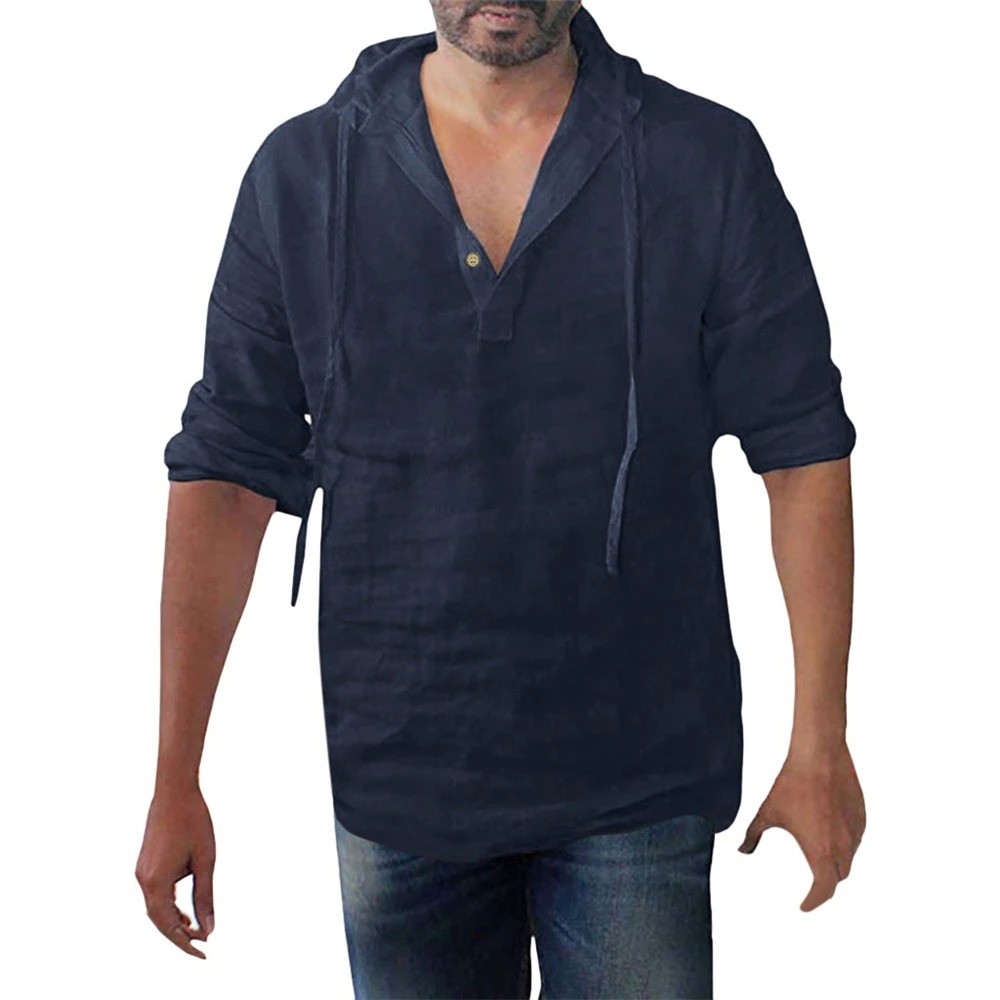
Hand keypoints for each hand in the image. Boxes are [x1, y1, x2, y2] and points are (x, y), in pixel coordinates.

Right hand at [135, 787, 215, 956]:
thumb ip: (205, 896)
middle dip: (180, 935)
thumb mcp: (206, 861)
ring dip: (174, 921)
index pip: (168, 925)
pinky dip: (169, 906)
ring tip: (196, 931)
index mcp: (156, 882)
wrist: (175, 790)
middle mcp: (143, 880)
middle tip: (203, 945)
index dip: (185, 943)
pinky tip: (184, 911)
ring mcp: (141, 872)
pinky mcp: (145, 865)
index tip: (205, 953)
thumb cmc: (194, 822)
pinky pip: (155, 894)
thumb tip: (209, 927)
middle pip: (159, 921)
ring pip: (156, 909)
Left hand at [737, 741, 865, 910]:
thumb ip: (753, 835)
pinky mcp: (861, 816)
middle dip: (825, 884)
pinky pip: (856, 838)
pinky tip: (832, 834)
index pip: (824, 890)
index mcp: (821, 852)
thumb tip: (742, 850)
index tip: (805, 905)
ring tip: (821, 859)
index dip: (814, 901)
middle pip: (838, 876)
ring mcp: (855, 831)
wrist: (819, 756)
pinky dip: (846, 844)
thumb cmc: (792, 784)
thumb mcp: (767, 812)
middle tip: (812, 885)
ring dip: (837, 864)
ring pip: (850, 858)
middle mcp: (843, 846)